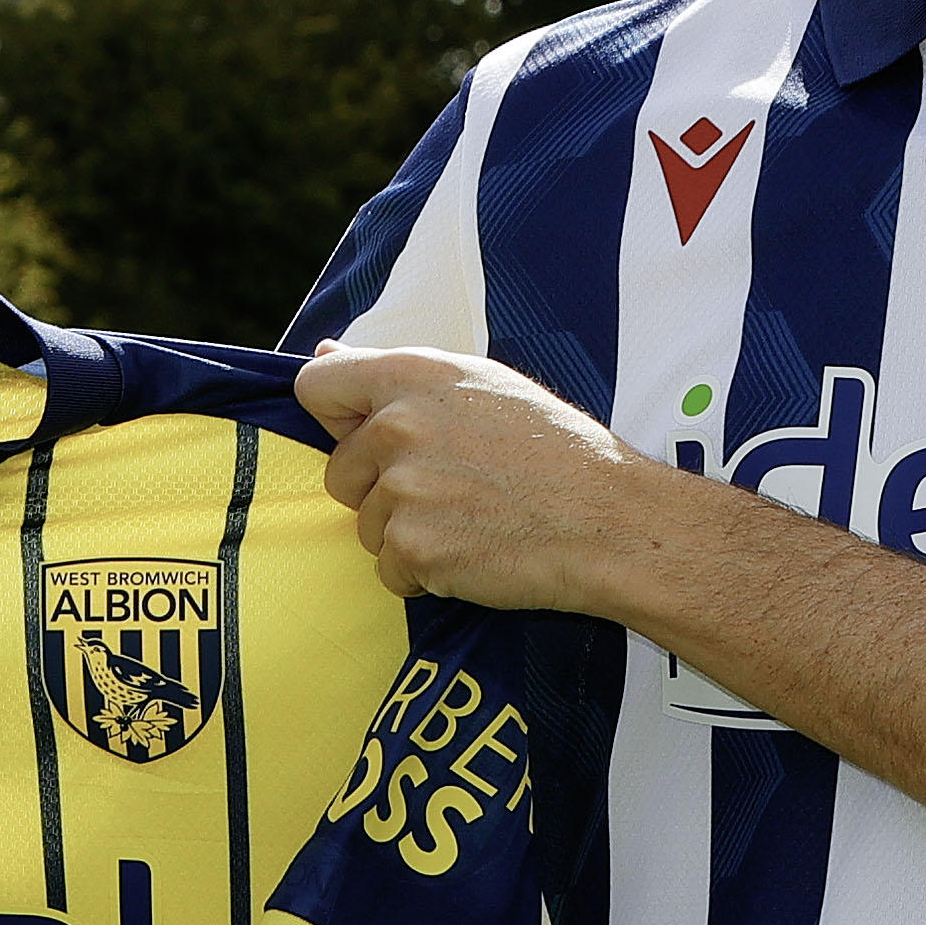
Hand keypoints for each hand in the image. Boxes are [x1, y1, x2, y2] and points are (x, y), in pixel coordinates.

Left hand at [297, 343, 687, 613]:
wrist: (609, 520)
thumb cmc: (557, 451)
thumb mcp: (483, 386)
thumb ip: (399, 375)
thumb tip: (325, 351)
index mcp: (415, 374)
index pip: (316, 384)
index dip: (335, 417)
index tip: (364, 435)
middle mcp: (399, 426)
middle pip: (337, 471)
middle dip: (377, 489)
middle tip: (448, 490)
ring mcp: (403, 489)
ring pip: (366, 526)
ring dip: (407, 534)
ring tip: (472, 521)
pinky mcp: (414, 547)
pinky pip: (389, 570)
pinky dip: (424, 573)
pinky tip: (475, 552)